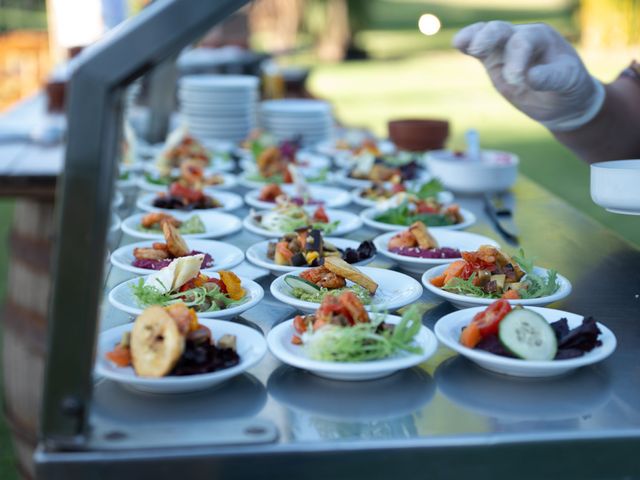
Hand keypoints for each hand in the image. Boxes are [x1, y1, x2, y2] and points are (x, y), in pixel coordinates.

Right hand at [453, 21, 604, 130]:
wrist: (560, 100)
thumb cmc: (568, 86)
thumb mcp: (568, 82)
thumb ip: (551, 78)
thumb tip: (531, 77)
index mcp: (541, 37)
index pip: (523, 41)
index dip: (516, 59)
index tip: (516, 80)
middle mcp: (521, 37)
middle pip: (500, 30)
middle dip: (488, 38)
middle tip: (478, 50)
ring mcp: (505, 49)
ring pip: (485, 35)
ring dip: (473, 37)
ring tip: (460, 43)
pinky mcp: (493, 62)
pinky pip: (477, 49)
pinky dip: (467, 45)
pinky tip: (458, 44)